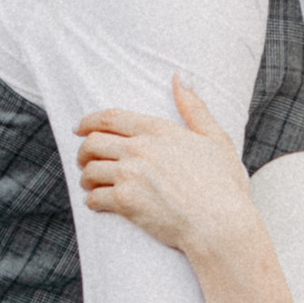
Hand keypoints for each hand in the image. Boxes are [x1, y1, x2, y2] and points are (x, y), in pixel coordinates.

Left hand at [76, 79, 261, 265]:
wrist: (221, 225)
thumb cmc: (224, 186)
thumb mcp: (216, 139)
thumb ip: (195, 108)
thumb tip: (179, 78)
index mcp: (159, 130)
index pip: (111, 118)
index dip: (88, 122)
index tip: (79, 128)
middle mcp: (140, 148)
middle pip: (93, 142)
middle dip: (84, 152)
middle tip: (85, 161)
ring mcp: (131, 174)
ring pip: (90, 170)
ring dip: (86, 179)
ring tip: (91, 185)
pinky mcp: (126, 201)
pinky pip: (95, 198)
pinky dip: (93, 201)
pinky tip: (98, 204)